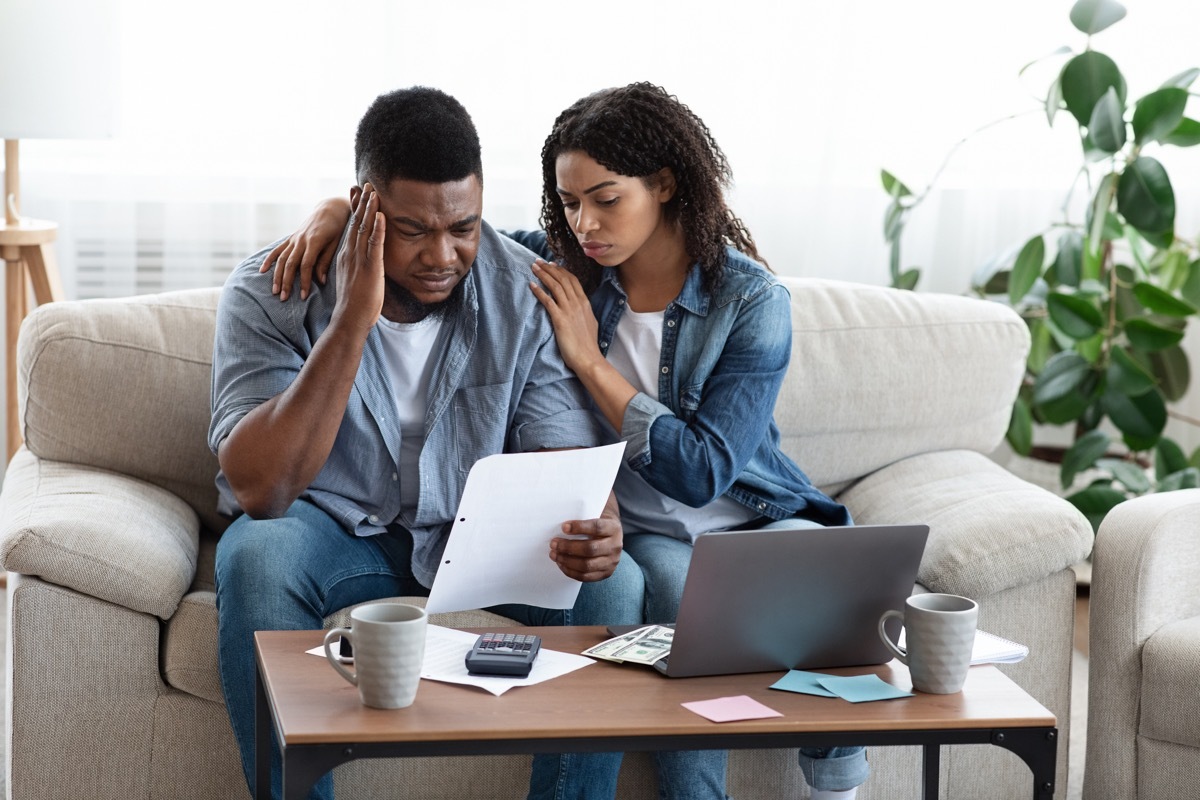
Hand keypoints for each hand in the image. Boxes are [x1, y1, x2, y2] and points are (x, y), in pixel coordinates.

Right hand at [261, 197, 350, 300]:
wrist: (331, 209)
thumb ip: (325, 262)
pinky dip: (269, 259)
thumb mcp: (336, 244)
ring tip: (274, 291)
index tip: (303, 296)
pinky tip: (262, 270)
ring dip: (277, 275)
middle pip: (290, 264)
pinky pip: (278, 249)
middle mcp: (301, 240)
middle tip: (284, 298)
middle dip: (286, 282)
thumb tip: (320, 282)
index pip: (306, 266)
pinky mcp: (291, 237)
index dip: (304, 282)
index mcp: (314, 242)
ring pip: (281, 258)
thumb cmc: (338, 228)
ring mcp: (294, 238)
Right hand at [331, 183, 385, 334]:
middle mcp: (351, 253)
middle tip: (365, 183)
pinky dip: (378, 228)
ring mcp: (360, 259)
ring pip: (365, 228)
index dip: (356, 210)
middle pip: (357, 222)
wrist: (349, 318)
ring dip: (370, 209)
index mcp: (347, 256)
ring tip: (373, 191)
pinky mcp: (370, 267)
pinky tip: (382, 215)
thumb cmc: (355, 305)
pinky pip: (374, 244)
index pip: (352, 228)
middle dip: (362, 202)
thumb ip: (359, 269)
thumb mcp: (356, 280)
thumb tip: (365, 266)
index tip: (357, 194)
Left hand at [529, 259, 603, 373]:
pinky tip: (531, 285)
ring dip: (543, 275)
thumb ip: (584, 312)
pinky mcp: (560, 319)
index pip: (572, 280)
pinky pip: (548, 301)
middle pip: (562, 279)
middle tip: (538, 262)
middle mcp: (577, 303)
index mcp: (585, 303)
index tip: (552, 264)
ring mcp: (569, 310)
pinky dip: (539, 291)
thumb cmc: (588, 345)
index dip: (561, 270)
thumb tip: (580, 307)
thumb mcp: (590, 323)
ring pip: (555, 286)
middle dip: (549, 268)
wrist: (588, 358)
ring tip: (533, 268)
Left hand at [548, 492, 622, 581]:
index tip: (563, 527)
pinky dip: (571, 571)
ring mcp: (612, 561)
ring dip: (567, 560)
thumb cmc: (596, 520)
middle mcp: (616, 545)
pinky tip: (561, 564)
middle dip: (568, 547)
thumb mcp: (596, 511)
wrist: (611, 536)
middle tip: (553, 543)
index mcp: (613, 527)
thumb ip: (584, 508)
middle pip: (590, 549)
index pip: (597, 528)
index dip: (579, 527)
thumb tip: (560, 498)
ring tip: (554, 554)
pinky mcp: (606, 573)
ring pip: (587, 565)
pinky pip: (586, 577)